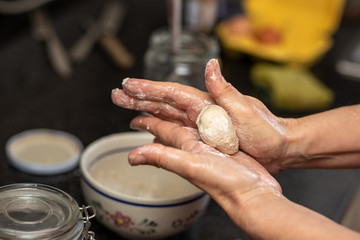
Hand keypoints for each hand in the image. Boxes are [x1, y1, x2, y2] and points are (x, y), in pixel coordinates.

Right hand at [112, 59, 291, 172]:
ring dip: (146, 112)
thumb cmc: (266, 131)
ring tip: (128, 110)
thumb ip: (225, 90)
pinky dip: (162, 128)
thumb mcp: (245, 109)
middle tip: (117, 95)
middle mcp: (201, 111)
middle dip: (139, 98)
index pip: (172, 93)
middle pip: (164, 102)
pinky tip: (152, 129)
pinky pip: (177, 130)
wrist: (279, 149)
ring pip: (167, 116)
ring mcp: (202, 125)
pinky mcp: (205, 138)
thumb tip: (210, 65)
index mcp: (208, 103)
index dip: (149, 88)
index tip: (129, 85)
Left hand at [128, 114, 281, 224]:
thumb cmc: (224, 182)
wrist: (253, 194)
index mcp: (186, 147)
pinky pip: (211, 132)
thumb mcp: (190, 165)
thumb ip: (164, 158)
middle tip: (149, 106)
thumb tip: (131, 157)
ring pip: (191, 129)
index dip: (148, 122)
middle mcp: (196, 148)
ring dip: (181, 120)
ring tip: (173, 113)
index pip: (163, 130)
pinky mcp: (228, 148)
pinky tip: (206, 125)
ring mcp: (211, 148)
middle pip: (173, 128)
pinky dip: (206, 126)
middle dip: (160, 117)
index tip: (135, 117)